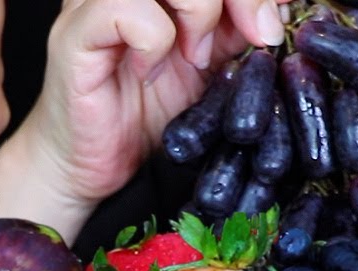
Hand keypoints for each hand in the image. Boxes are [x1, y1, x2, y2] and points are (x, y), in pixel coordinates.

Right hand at [0, 0, 284, 251]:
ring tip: (196, 59)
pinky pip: (126, 10)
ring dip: (200, 12)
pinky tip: (150, 72)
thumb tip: (282, 8)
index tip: (275, 21)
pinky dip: (155, 41)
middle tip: (258, 36)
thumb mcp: (210, 65)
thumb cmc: (141, 116)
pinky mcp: (75, 33)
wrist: (89, 166)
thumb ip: (238, 29)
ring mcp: (92, 3)